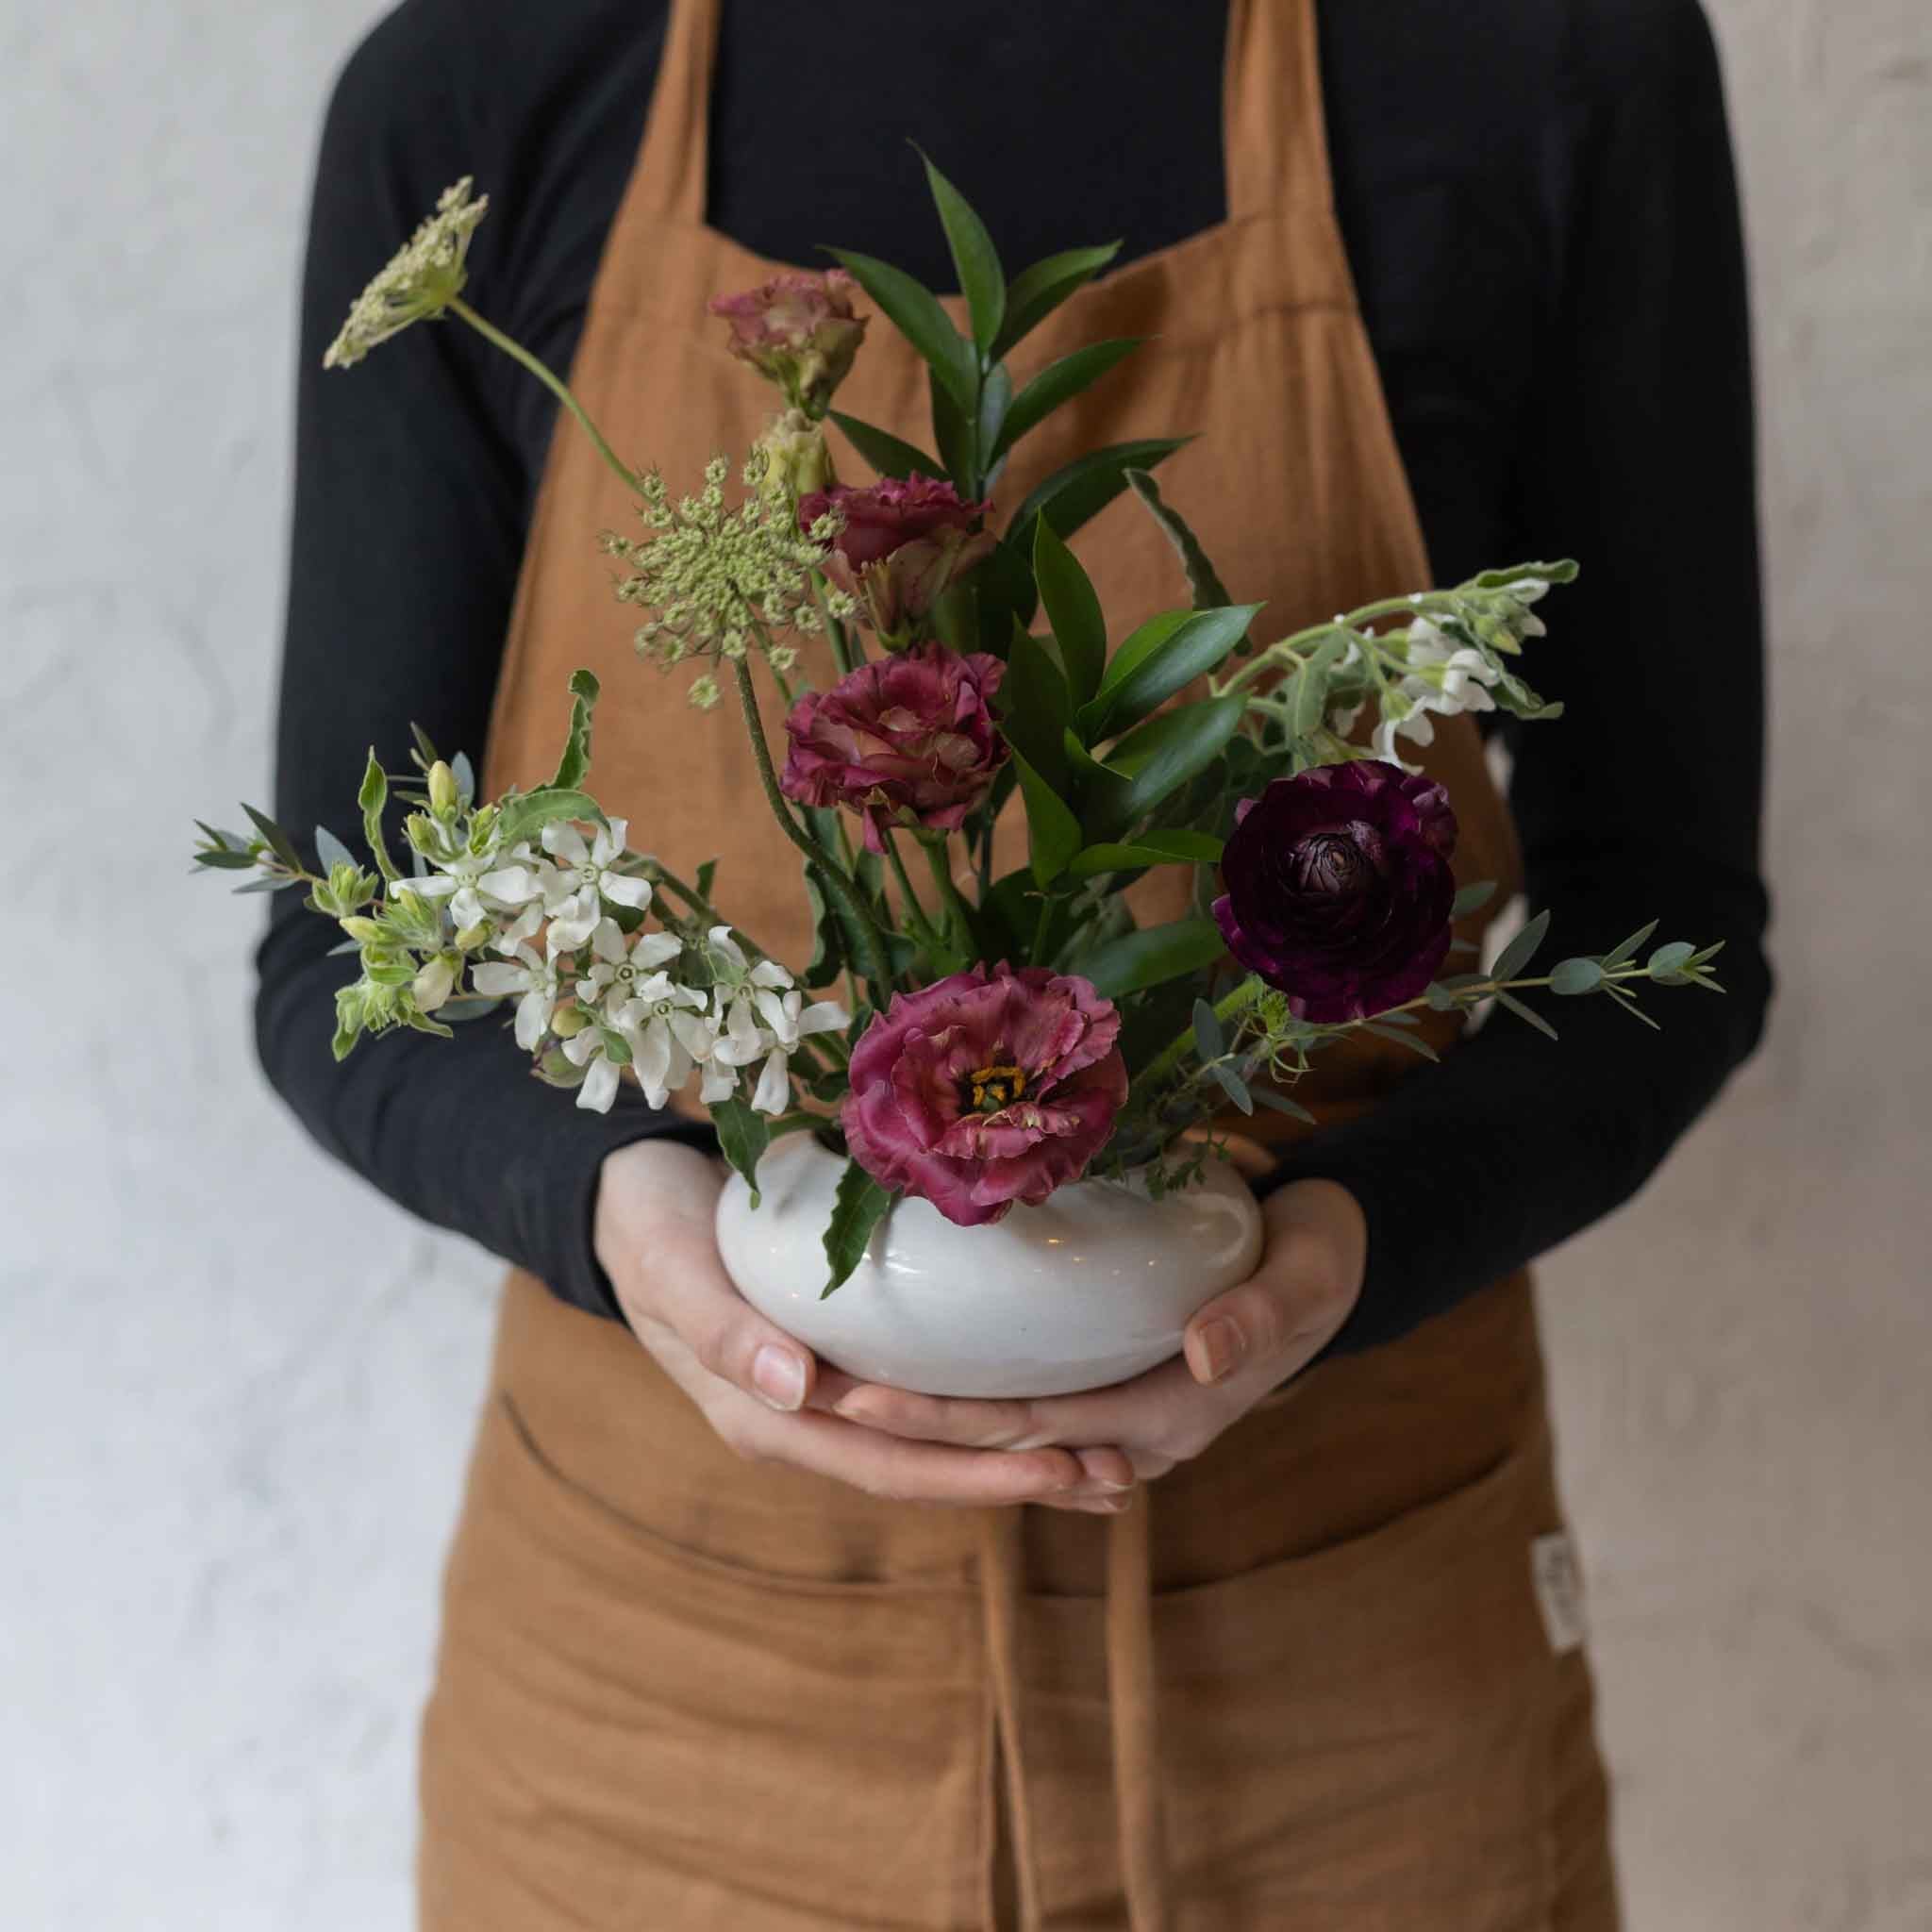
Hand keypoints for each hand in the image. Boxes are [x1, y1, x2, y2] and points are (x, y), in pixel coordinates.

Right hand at [592, 1138, 1139, 1513]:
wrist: (627, 1200)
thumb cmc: (651, 1227)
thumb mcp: (673, 1268)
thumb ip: (723, 1329)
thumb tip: (792, 1390)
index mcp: (764, 1417)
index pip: (891, 1462)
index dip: (977, 1473)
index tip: (1063, 1466)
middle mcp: (805, 1422)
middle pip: (928, 1469)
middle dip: (1022, 1477)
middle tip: (1123, 1474)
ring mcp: (825, 1397)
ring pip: (933, 1445)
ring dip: (1017, 1458)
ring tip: (1111, 1462)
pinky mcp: (844, 1360)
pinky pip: (925, 1402)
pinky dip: (987, 1413)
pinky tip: (1049, 1405)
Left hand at [823, 1178, 1366, 1486]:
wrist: (1338, 1257)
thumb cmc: (1320, 1263)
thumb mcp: (1304, 1282)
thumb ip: (1259, 1318)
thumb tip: (1200, 1352)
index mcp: (1166, 1420)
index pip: (1030, 1429)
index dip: (942, 1423)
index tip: (858, 1401)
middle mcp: (1132, 1433)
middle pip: (996, 1434)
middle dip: (901, 1424)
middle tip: (805, 1393)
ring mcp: (1118, 1408)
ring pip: (1003, 1421)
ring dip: (922, 1413)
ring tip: (826, 1383)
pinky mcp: (1109, 1376)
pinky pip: (1027, 1393)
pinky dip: (967, 1386)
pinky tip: (904, 1358)